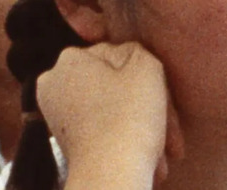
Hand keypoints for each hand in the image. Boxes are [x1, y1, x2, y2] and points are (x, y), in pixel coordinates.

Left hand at [37, 42, 183, 188]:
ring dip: (142, 127)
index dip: (151, 80)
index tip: (167, 103)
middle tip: (171, 134)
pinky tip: (150, 158)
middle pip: (118, 86)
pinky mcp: (67, 140)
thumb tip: (131, 55)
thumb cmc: (129, 120)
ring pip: (114, 110)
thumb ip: (139, 49)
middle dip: (148, 109)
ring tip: (164, 151)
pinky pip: (104, 130)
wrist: (111, 177)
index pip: (122, 57)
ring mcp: (58, 114)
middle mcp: (55, 84)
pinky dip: (126, 139)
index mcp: (70, 59)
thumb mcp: (147, 66)